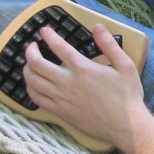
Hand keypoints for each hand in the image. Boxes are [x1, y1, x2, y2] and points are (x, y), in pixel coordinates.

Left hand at [22, 24, 149, 146]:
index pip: (58, 46)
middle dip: (30, 51)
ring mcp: (62, 98)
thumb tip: (99, 27)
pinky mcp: (61, 112)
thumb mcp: (125, 66)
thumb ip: (109, 45)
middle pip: (36, 63)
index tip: (44, 31)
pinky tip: (33, 85)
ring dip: (26, 69)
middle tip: (32, 46)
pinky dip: (30, 89)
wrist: (125, 126)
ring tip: (29, 64)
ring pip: (32, 81)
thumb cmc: (127, 97)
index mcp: (83, 68)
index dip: (48, 36)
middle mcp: (68, 82)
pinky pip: (37, 99)